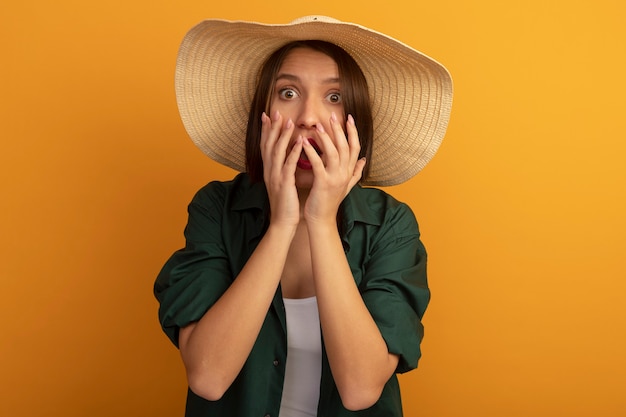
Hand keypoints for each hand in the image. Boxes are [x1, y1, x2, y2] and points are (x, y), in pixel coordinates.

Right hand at [260, 110, 301, 227]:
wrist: (283, 222)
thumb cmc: (286, 203)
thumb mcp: (284, 183)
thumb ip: (285, 168)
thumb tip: (289, 156)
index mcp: (270, 170)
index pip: (266, 145)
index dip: (266, 130)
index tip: (267, 115)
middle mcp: (270, 171)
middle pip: (268, 144)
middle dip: (272, 127)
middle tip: (274, 111)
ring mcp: (276, 176)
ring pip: (277, 151)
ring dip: (283, 135)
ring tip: (289, 121)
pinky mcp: (284, 183)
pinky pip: (288, 164)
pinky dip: (294, 152)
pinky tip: (301, 141)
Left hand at [302, 113, 365, 224]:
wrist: (322, 219)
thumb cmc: (330, 201)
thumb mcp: (346, 185)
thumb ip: (356, 172)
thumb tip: (364, 160)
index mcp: (350, 172)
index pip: (355, 147)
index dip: (353, 132)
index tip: (349, 118)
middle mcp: (345, 173)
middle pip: (345, 147)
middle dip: (339, 130)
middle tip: (332, 116)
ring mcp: (335, 178)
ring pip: (334, 153)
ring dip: (326, 138)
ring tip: (318, 126)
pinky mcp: (323, 183)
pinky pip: (318, 164)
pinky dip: (311, 152)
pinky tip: (304, 143)